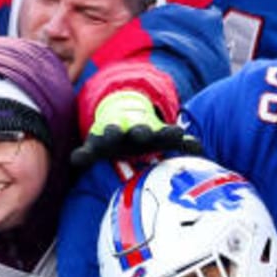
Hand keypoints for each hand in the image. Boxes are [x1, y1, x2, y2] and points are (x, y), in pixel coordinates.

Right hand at [70, 90, 202, 168]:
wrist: (116, 116)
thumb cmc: (143, 135)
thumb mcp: (161, 137)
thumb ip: (180, 142)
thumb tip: (199, 147)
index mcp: (151, 132)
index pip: (163, 132)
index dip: (169, 134)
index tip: (177, 135)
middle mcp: (131, 132)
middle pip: (138, 131)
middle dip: (141, 132)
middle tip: (143, 134)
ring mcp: (112, 135)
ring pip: (111, 134)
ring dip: (111, 135)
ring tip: (109, 137)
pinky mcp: (94, 144)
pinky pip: (87, 151)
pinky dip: (82, 155)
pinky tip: (77, 160)